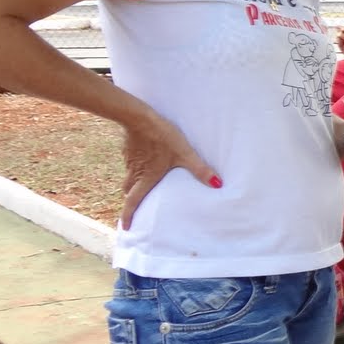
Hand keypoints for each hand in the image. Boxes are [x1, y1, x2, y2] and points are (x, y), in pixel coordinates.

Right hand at [119, 111, 218, 229]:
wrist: (139, 117)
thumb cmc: (162, 136)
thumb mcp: (185, 153)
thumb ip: (200, 169)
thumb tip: (217, 184)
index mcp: (146, 177)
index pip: (134, 201)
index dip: (129, 215)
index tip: (126, 227)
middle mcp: (135, 172)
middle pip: (128, 191)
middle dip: (131, 201)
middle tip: (135, 207)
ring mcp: (130, 160)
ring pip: (128, 178)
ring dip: (133, 185)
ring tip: (142, 186)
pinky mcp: (129, 150)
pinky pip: (131, 164)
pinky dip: (136, 168)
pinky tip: (145, 162)